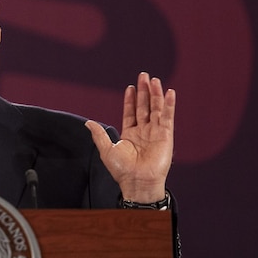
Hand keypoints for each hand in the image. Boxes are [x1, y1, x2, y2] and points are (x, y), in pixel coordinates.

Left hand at [85, 72, 174, 202]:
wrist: (137, 181)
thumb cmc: (122, 170)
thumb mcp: (106, 150)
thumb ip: (99, 134)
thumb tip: (88, 123)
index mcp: (130, 134)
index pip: (131, 112)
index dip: (130, 100)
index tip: (130, 87)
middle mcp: (143, 131)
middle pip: (144, 107)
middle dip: (144, 91)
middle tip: (144, 75)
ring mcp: (155, 132)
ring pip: (156, 109)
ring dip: (155, 94)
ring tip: (153, 80)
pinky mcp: (166, 135)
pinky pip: (168, 117)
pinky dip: (169, 105)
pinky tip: (169, 92)